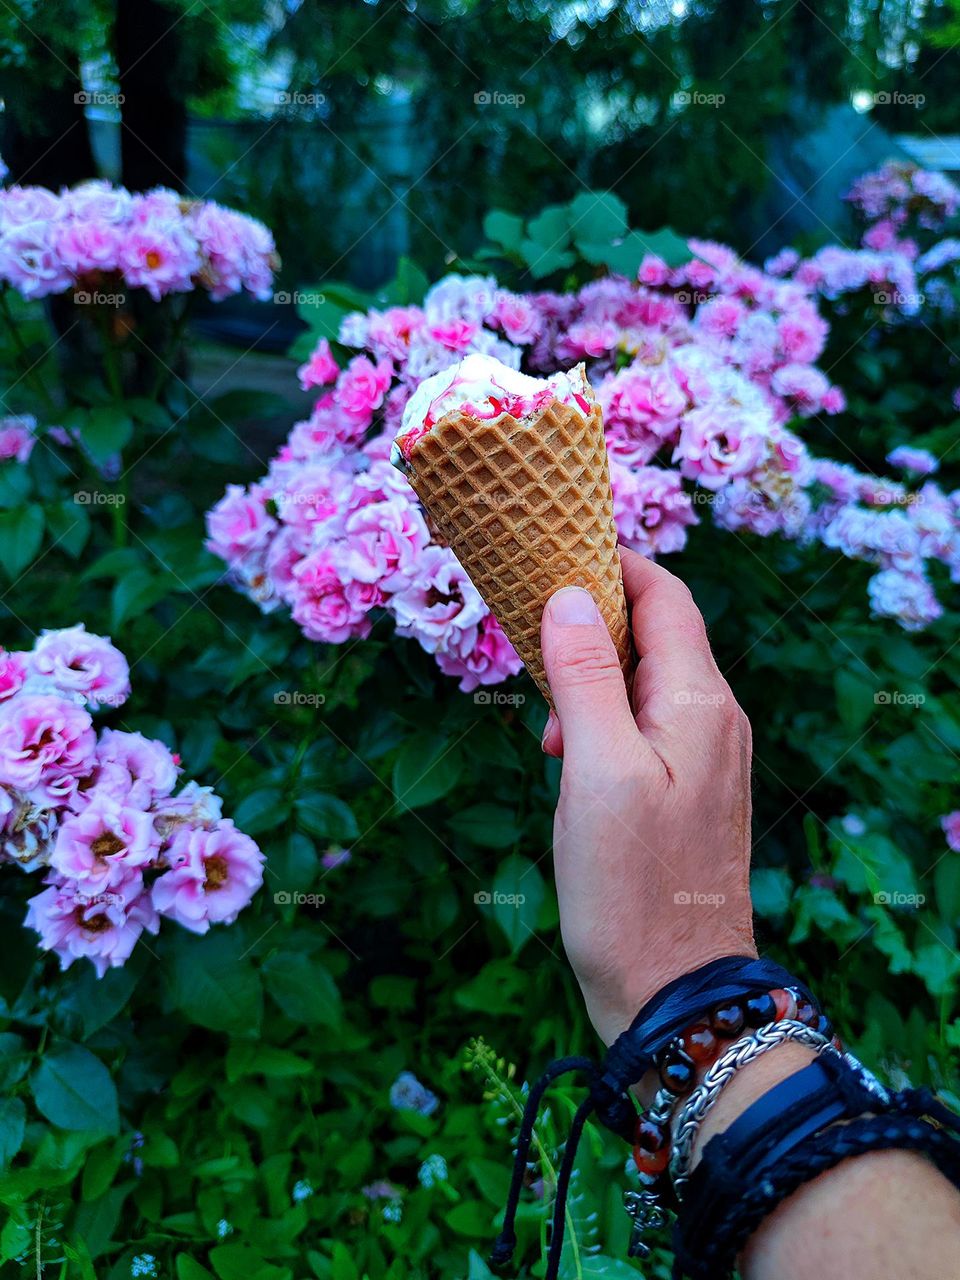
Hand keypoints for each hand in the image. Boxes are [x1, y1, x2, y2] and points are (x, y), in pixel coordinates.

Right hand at [540, 549, 756, 1045]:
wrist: (675, 992)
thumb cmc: (630, 888)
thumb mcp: (596, 773)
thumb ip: (586, 679)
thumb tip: (568, 595)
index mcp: (699, 703)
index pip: (666, 597)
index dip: (615, 565)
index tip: (553, 553)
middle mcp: (713, 720)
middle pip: (656, 634)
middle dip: (591, 625)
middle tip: (528, 643)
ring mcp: (705, 759)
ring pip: (645, 682)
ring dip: (590, 679)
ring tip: (543, 725)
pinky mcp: (687, 793)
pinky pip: (645, 726)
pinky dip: (601, 721)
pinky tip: (565, 761)